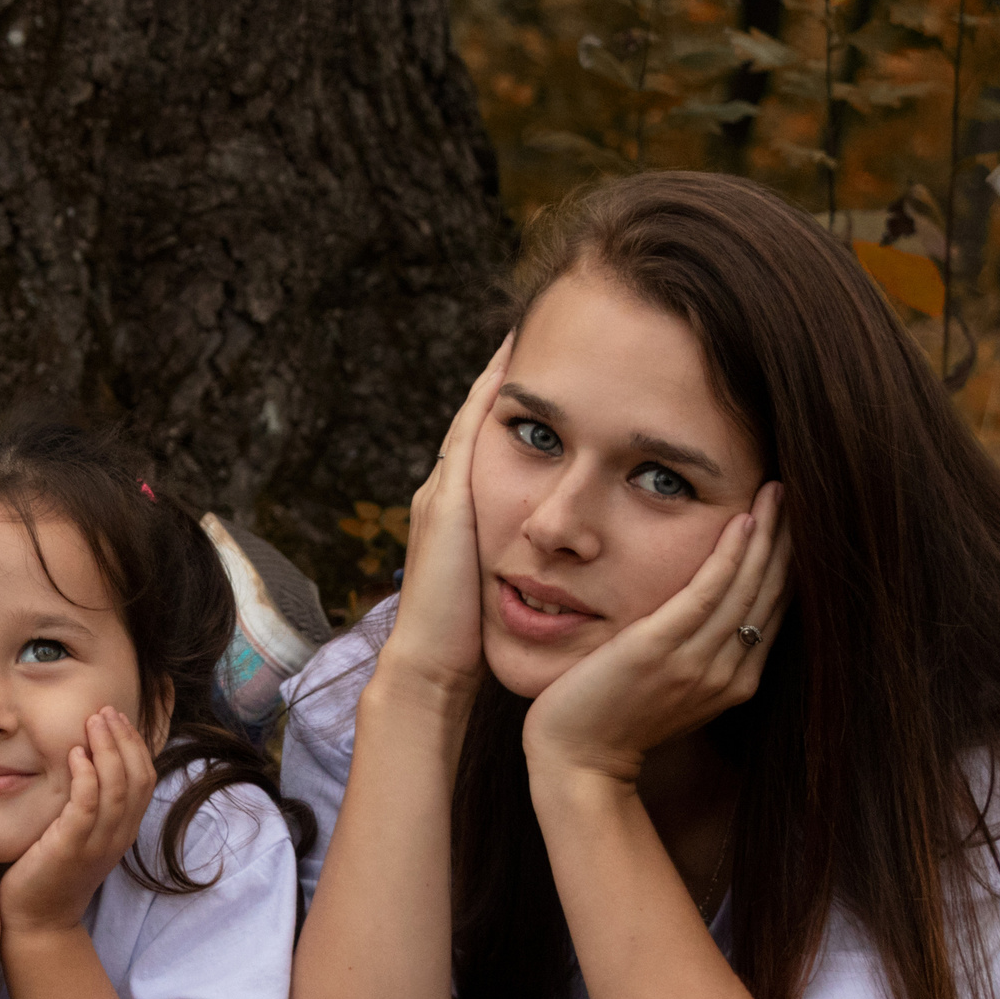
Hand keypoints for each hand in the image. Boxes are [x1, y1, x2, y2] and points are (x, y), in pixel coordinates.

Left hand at [0, 707, 155, 935]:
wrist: (36, 922)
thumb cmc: (49, 873)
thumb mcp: (77, 835)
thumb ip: (86, 805)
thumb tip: (81, 763)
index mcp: (122, 831)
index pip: (144, 779)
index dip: (134, 744)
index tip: (117, 717)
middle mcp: (118, 836)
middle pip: (138, 777)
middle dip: (124, 739)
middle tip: (106, 711)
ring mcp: (98, 844)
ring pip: (118, 787)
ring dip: (108, 749)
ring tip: (94, 720)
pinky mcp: (72, 848)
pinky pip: (88, 805)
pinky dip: (86, 776)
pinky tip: (76, 754)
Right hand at [376, 333, 513, 706]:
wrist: (432, 668)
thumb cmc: (472, 644)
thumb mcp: (502, 592)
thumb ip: (523, 566)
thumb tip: (566, 560)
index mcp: (459, 517)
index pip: (490, 450)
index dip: (516, 411)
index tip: (546, 373)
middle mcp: (444, 496)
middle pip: (478, 423)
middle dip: (502, 378)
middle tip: (534, 329)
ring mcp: (440, 495)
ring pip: (472, 419)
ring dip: (497, 375)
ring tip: (524, 330)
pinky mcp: (447, 503)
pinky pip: (470, 434)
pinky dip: (489, 397)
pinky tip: (512, 364)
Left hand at [522, 481, 791, 784]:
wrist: (578, 760)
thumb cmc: (613, 720)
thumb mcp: (671, 688)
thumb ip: (697, 655)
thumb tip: (710, 620)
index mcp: (736, 681)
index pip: (775, 610)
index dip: (788, 562)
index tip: (794, 522)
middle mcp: (728, 672)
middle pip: (772, 592)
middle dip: (788, 539)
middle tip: (793, 491)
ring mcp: (698, 663)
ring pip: (749, 586)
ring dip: (768, 534)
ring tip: (777, 491)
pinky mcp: (661, 650)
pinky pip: (707, 592)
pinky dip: (730, 555)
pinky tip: (743, 521)